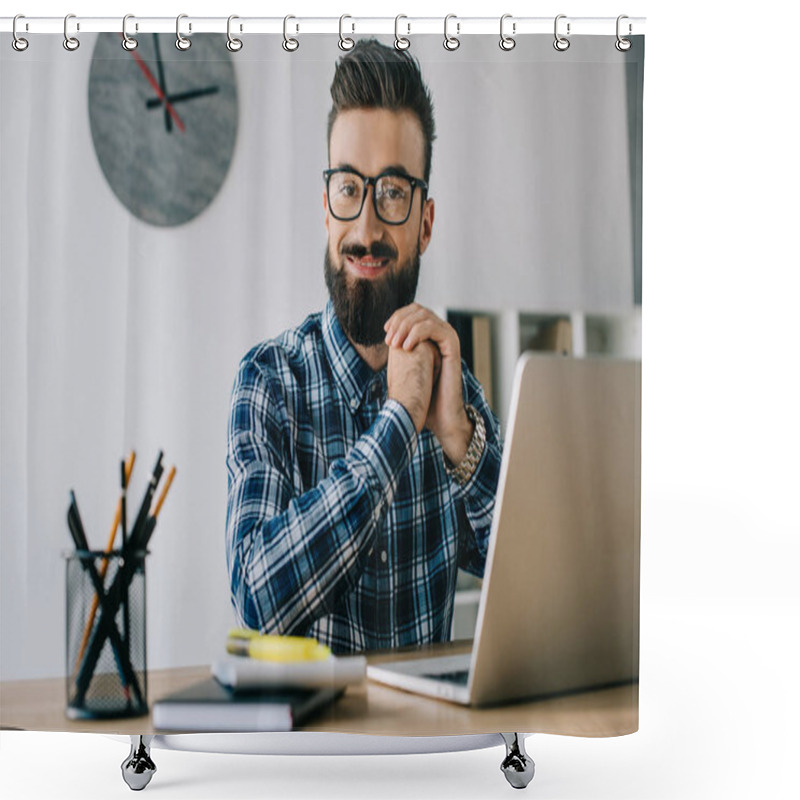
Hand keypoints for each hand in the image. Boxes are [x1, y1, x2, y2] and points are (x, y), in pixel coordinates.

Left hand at [384, 304, 472, 462]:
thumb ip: (401, 349)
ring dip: (405, 327)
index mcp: (430, 335)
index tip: (385, 332)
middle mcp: (440, 333)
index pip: (412, 311)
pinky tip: (407, 346)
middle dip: (399, 321)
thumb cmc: (422, 395)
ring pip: (425, 316)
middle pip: (418, 309)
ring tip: (395, 345)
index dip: (397, 317)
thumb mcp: (406, 367)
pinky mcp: (453, 346)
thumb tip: (387, 335)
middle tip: (389, 340)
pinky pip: (434, 328)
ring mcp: (448, 338)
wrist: (438, 414)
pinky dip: (418, 332)